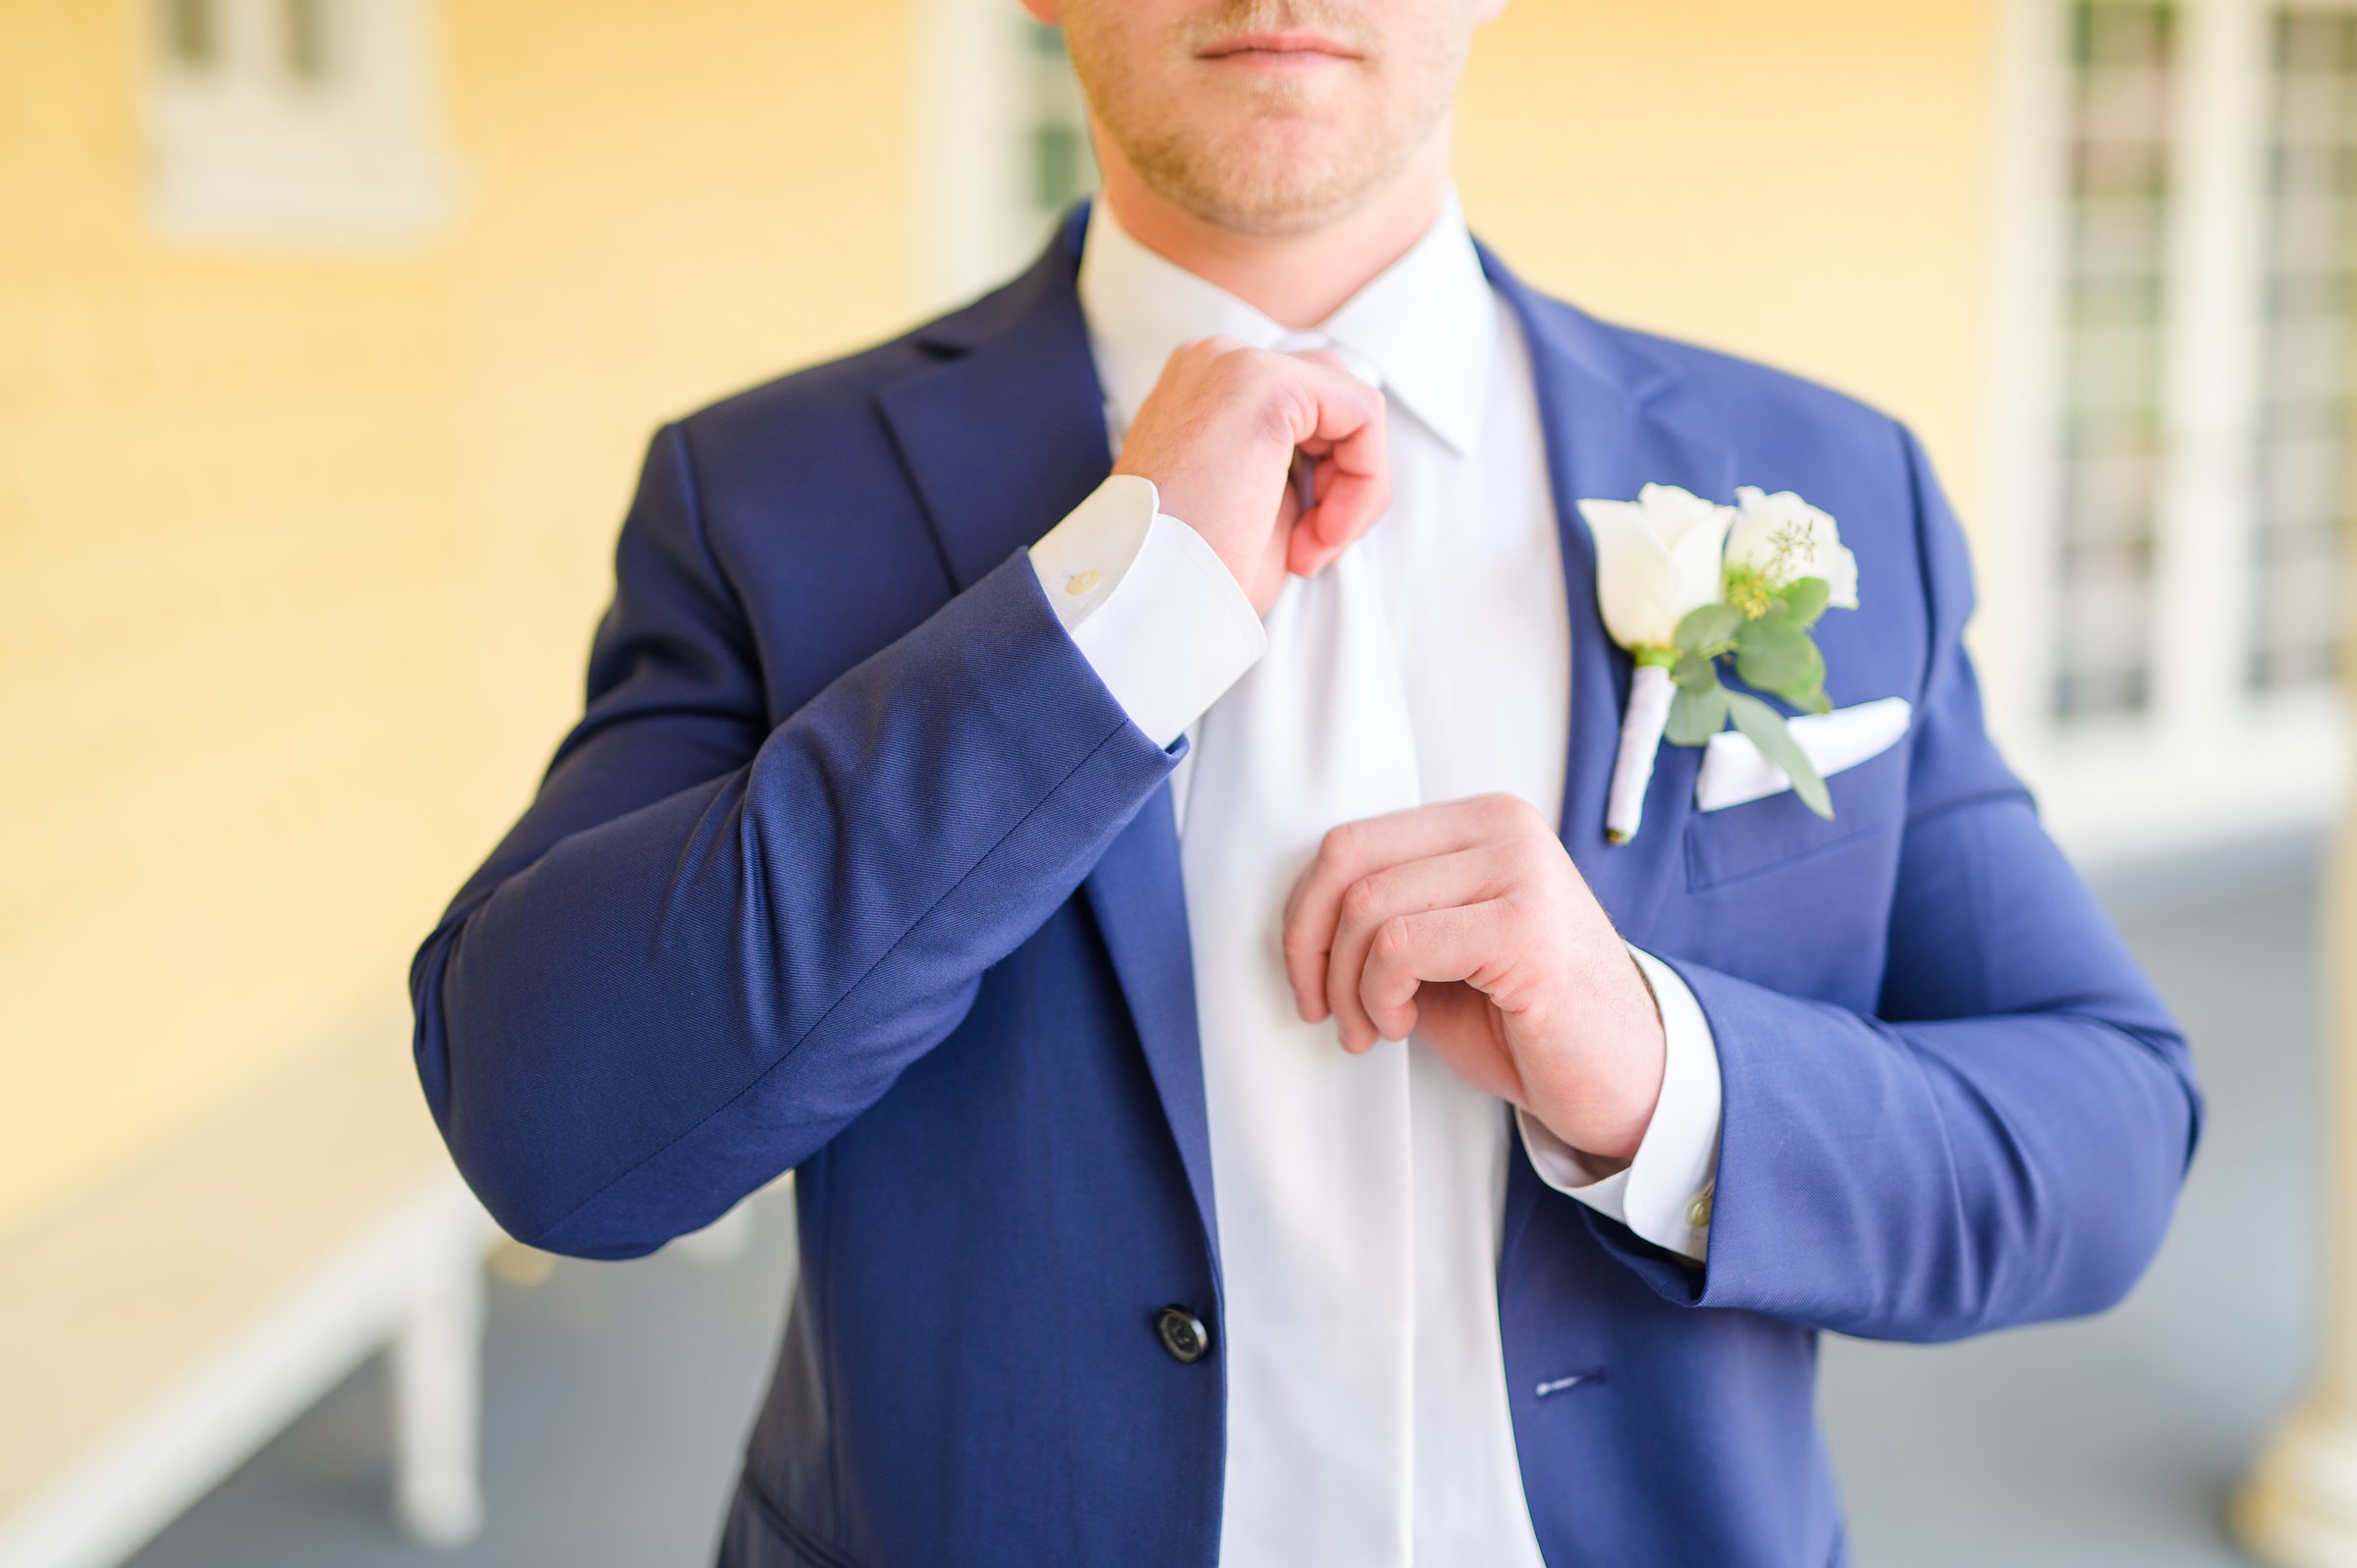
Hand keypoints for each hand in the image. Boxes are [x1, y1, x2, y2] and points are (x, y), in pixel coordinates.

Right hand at [1112, 335, 1390, 616]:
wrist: (1147, 598)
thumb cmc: (1193, 572)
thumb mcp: (1255, 506)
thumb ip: (1297, 466)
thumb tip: (1349, 459)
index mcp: (1202, 388)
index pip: (1305, 410)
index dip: (1322, 484)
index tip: (1301, 551)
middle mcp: (1212, 361)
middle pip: (1330, 398)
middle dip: (1341, 479)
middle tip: (1311, 548)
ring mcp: (1234, 363)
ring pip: (1351, 404)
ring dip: (1355, 484)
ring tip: (1314, 545)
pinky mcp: (1265, 382)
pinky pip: (1363, 415)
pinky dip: (1365, 482)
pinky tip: (1324, 534)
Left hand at [1279, 792, 1667, 1162]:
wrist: (1622, 1080)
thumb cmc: (1524, 1021)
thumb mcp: (1440, 950)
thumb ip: (1383, 915)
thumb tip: (1298, 918)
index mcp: (1480, 822)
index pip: (1351, 841)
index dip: (1304, 915)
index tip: (1308, 981)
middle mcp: (1503, 827)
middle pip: (1347, 860)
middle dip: (1310, 946)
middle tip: (1323, 1009)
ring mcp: (1520, 867)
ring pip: (1367, 906)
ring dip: (1348, 985)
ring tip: (1374, 1028)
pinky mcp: (1524, 923)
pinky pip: (1400, 944)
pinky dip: (1379, 995)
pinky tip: (1404, 1025)